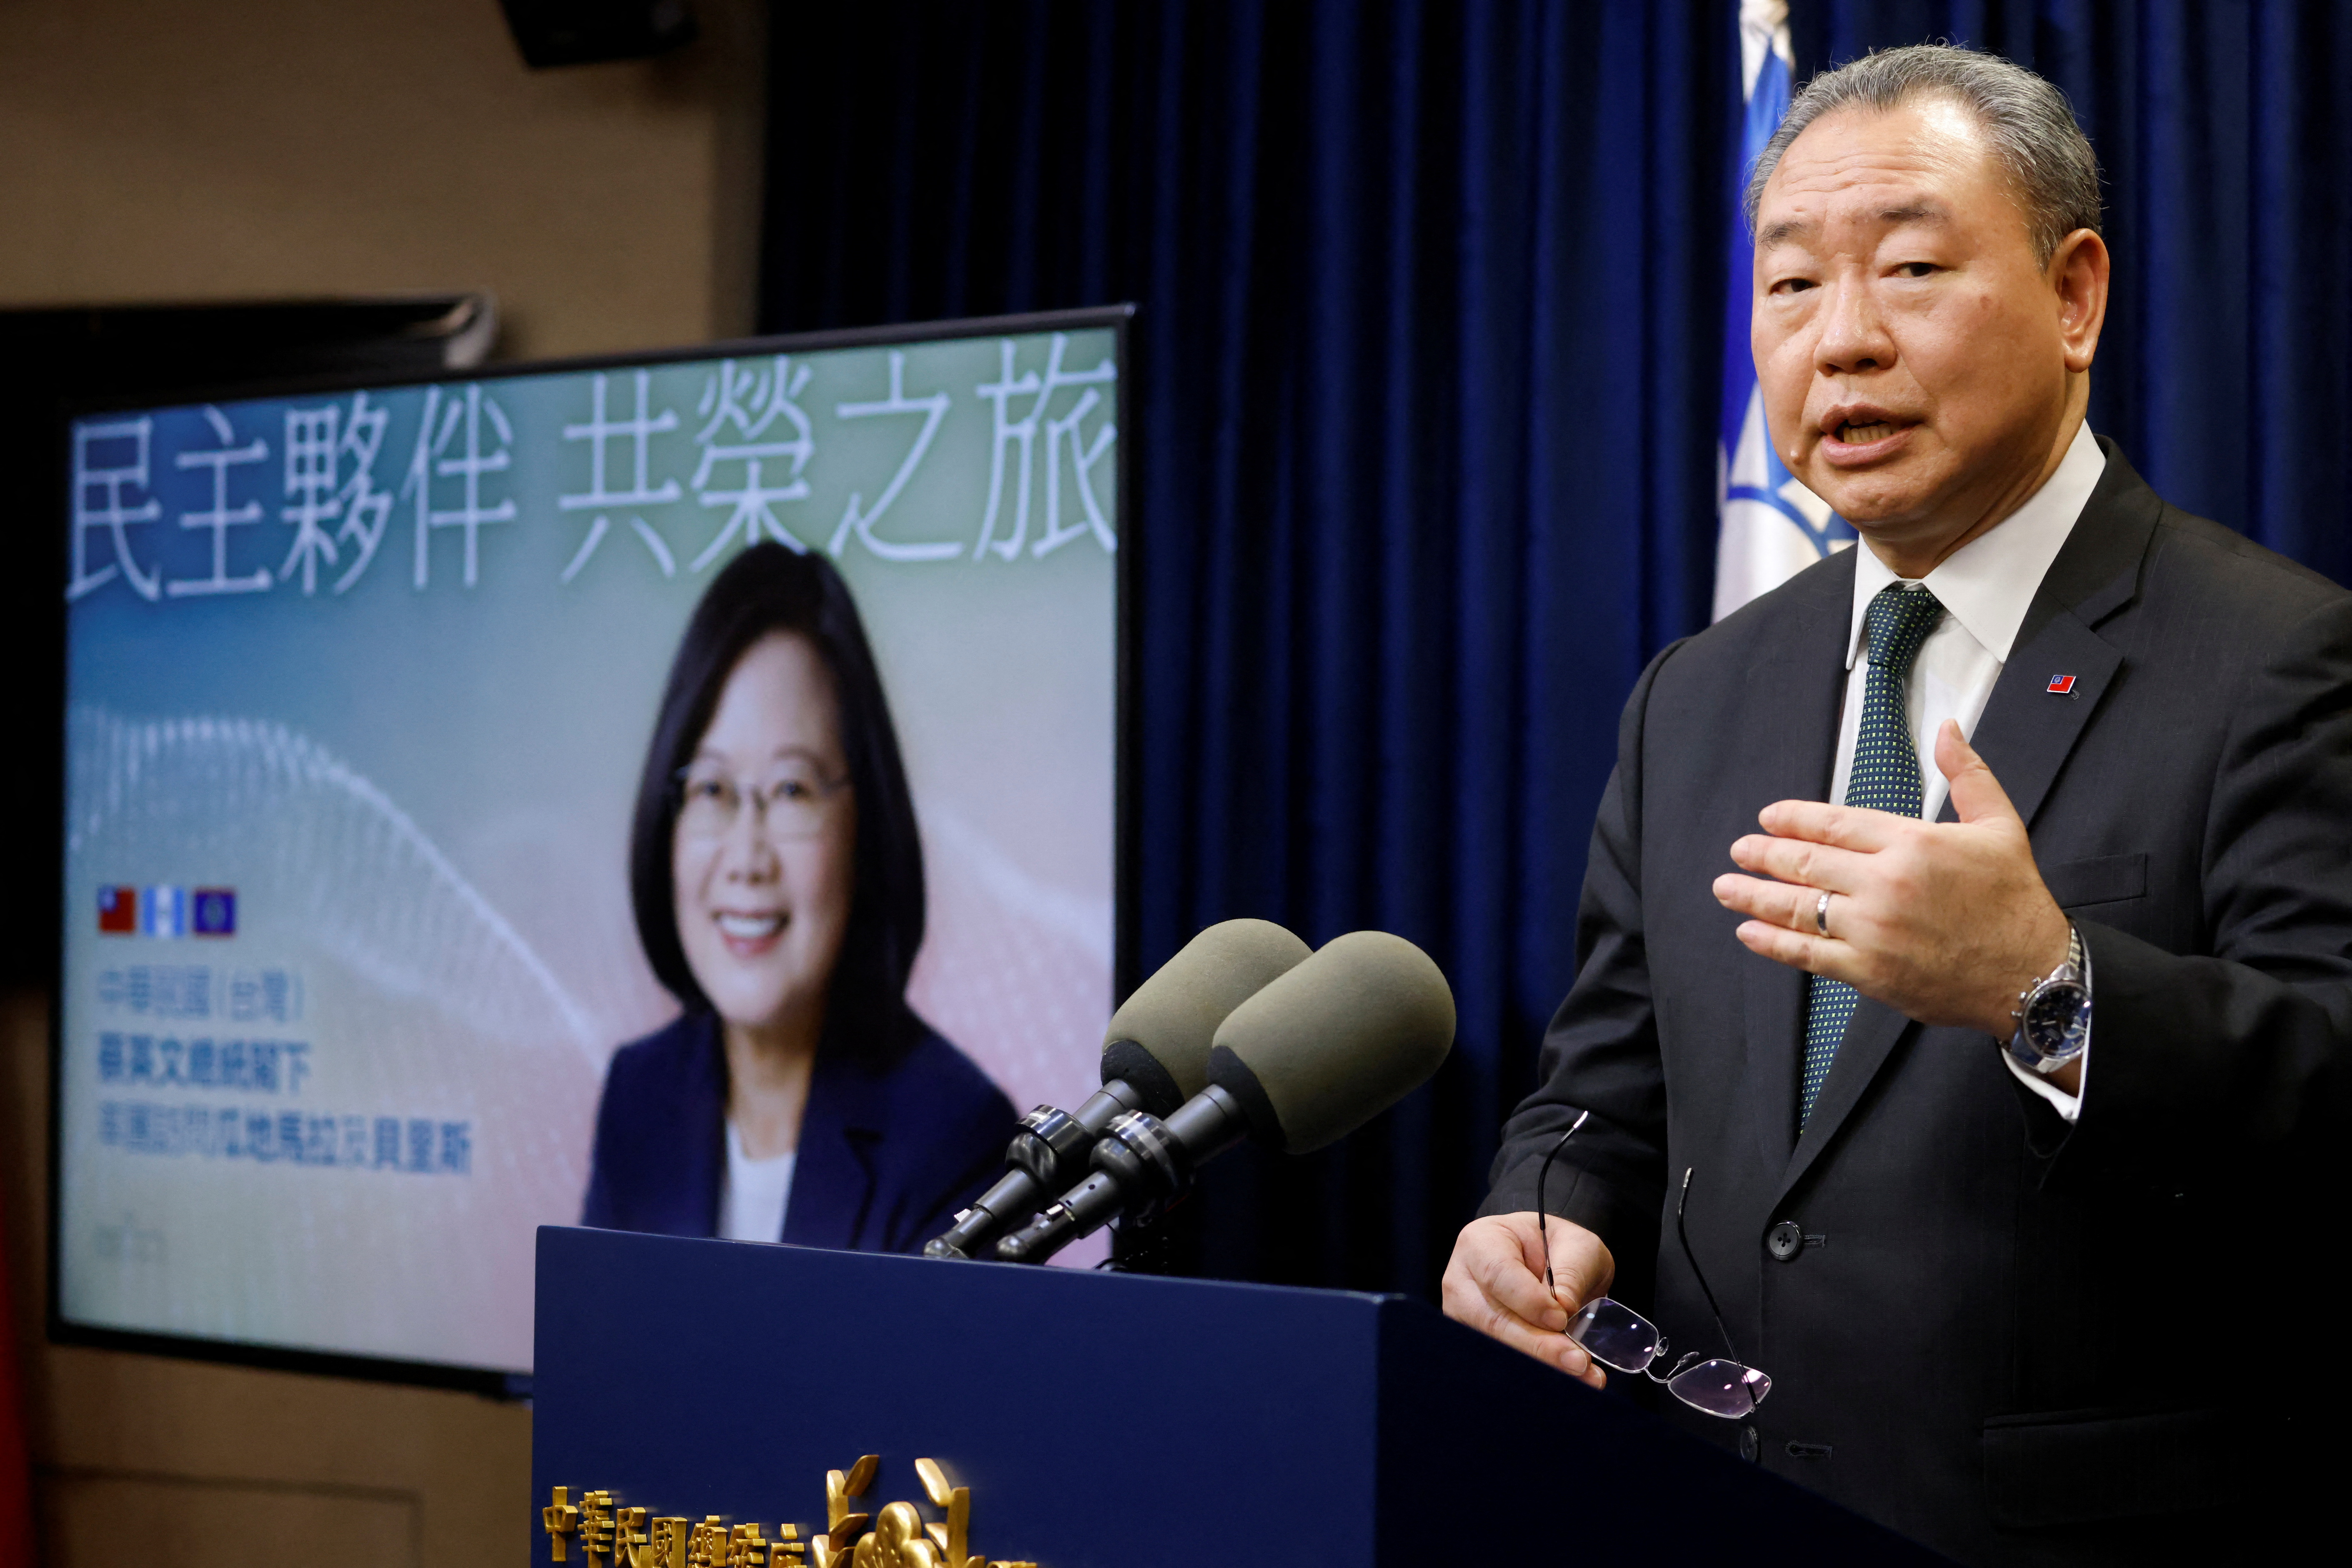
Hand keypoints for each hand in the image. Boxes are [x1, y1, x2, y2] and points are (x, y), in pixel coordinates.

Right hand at [1440, 1212, 1613, 1388]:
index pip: (1497, 1275)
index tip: (1561, 1318)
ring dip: (1543, 1365)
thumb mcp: (1575, 1245)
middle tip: (1579, 1360)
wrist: (1546, 1261)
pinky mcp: (1476, 1343)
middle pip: (1492, 1320)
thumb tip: (1564, 1308)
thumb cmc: (1556, 1247)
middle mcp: (1461, 1281)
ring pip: (1498, 1347)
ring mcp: (1463, 1316)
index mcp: (1480, 1243)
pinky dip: (1541, 1372)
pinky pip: (1506, 1362)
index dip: (1528, 1301)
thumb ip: (1571, 1273)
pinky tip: (1573, 1377)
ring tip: (1585, 1373)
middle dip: (1538, 1345)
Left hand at [1712, 720, 2071, 1041]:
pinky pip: (1808, 953)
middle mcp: (1887, 884)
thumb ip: (1967, 775)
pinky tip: (1749, 932)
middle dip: (1764, 855)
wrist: (2034, 976)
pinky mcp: (1870, 971)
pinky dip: (1773, 942)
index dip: (1794, 820)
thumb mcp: (2000, 825)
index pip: (1835, 824)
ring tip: (1726, 888)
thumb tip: (1948, 729)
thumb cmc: (2016, 902)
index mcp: (1913, 843)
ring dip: (1754, 897)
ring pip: (1799, 908)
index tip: (1768, 818)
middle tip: (1738, 851)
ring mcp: (1874, 930)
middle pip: (1807, 864)